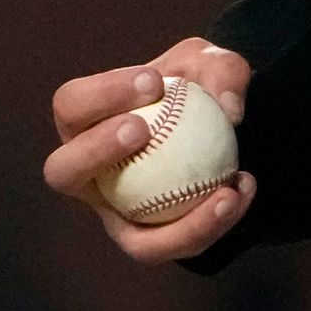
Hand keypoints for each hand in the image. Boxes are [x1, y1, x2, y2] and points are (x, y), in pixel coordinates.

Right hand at [43, 38, 258, 264]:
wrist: (212, 131)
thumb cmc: (196, 91)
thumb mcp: (213, 66)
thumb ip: (224, 74)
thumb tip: (229, 111)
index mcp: (83, 122)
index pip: (72, 105)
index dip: (102, 94)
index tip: (153, 81)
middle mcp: (85, 176)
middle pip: (64, 173)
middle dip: (94, 151)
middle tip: (142, 130)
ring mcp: (114, 216)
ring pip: (131, 239)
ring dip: (177, 225)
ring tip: (225, 191)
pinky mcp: (150, 242)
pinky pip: (179, 245)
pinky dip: (215, 223)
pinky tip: (246, 187)